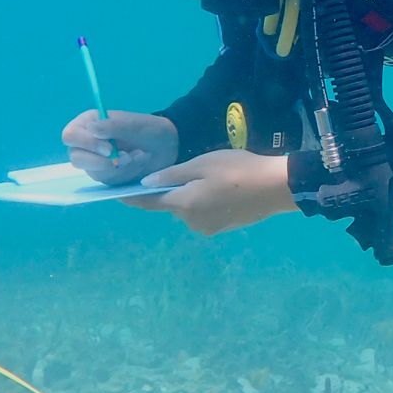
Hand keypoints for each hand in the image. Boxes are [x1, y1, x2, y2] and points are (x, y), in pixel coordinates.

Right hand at [62, 109, 177, 184]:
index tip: (110, 149)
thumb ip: (112, 126)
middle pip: (77, 158)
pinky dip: (127, 173)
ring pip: (95, 173)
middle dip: (102, 162)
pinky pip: (110, 181)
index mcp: (87, 124)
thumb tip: (91, 128)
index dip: (86, 144)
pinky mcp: (107, 176)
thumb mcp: (133, 124)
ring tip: (140, 155)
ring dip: (120, 167)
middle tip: (126, 157)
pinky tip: (140, 162)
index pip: (70, 136)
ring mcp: (95, 162)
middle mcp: (86, 144)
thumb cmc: (147, 129)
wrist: (166, 145)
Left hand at [121, 149, 297, 234]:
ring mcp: (208, 227)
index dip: (132, 197)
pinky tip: (221, 189)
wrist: (276, 187)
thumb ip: (172, 175)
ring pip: (188, 209)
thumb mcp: (202, 164)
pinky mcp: (222, 228)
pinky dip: (205, 202)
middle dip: (172, 190)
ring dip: (191, 195)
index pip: (149, 203)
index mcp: (183, 204)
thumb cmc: (237, 170)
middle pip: (172, 205)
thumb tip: (146, 184)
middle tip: (186, 169)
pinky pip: (204, 213)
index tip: (116, 193)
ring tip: (210, 177)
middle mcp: (191, 221)